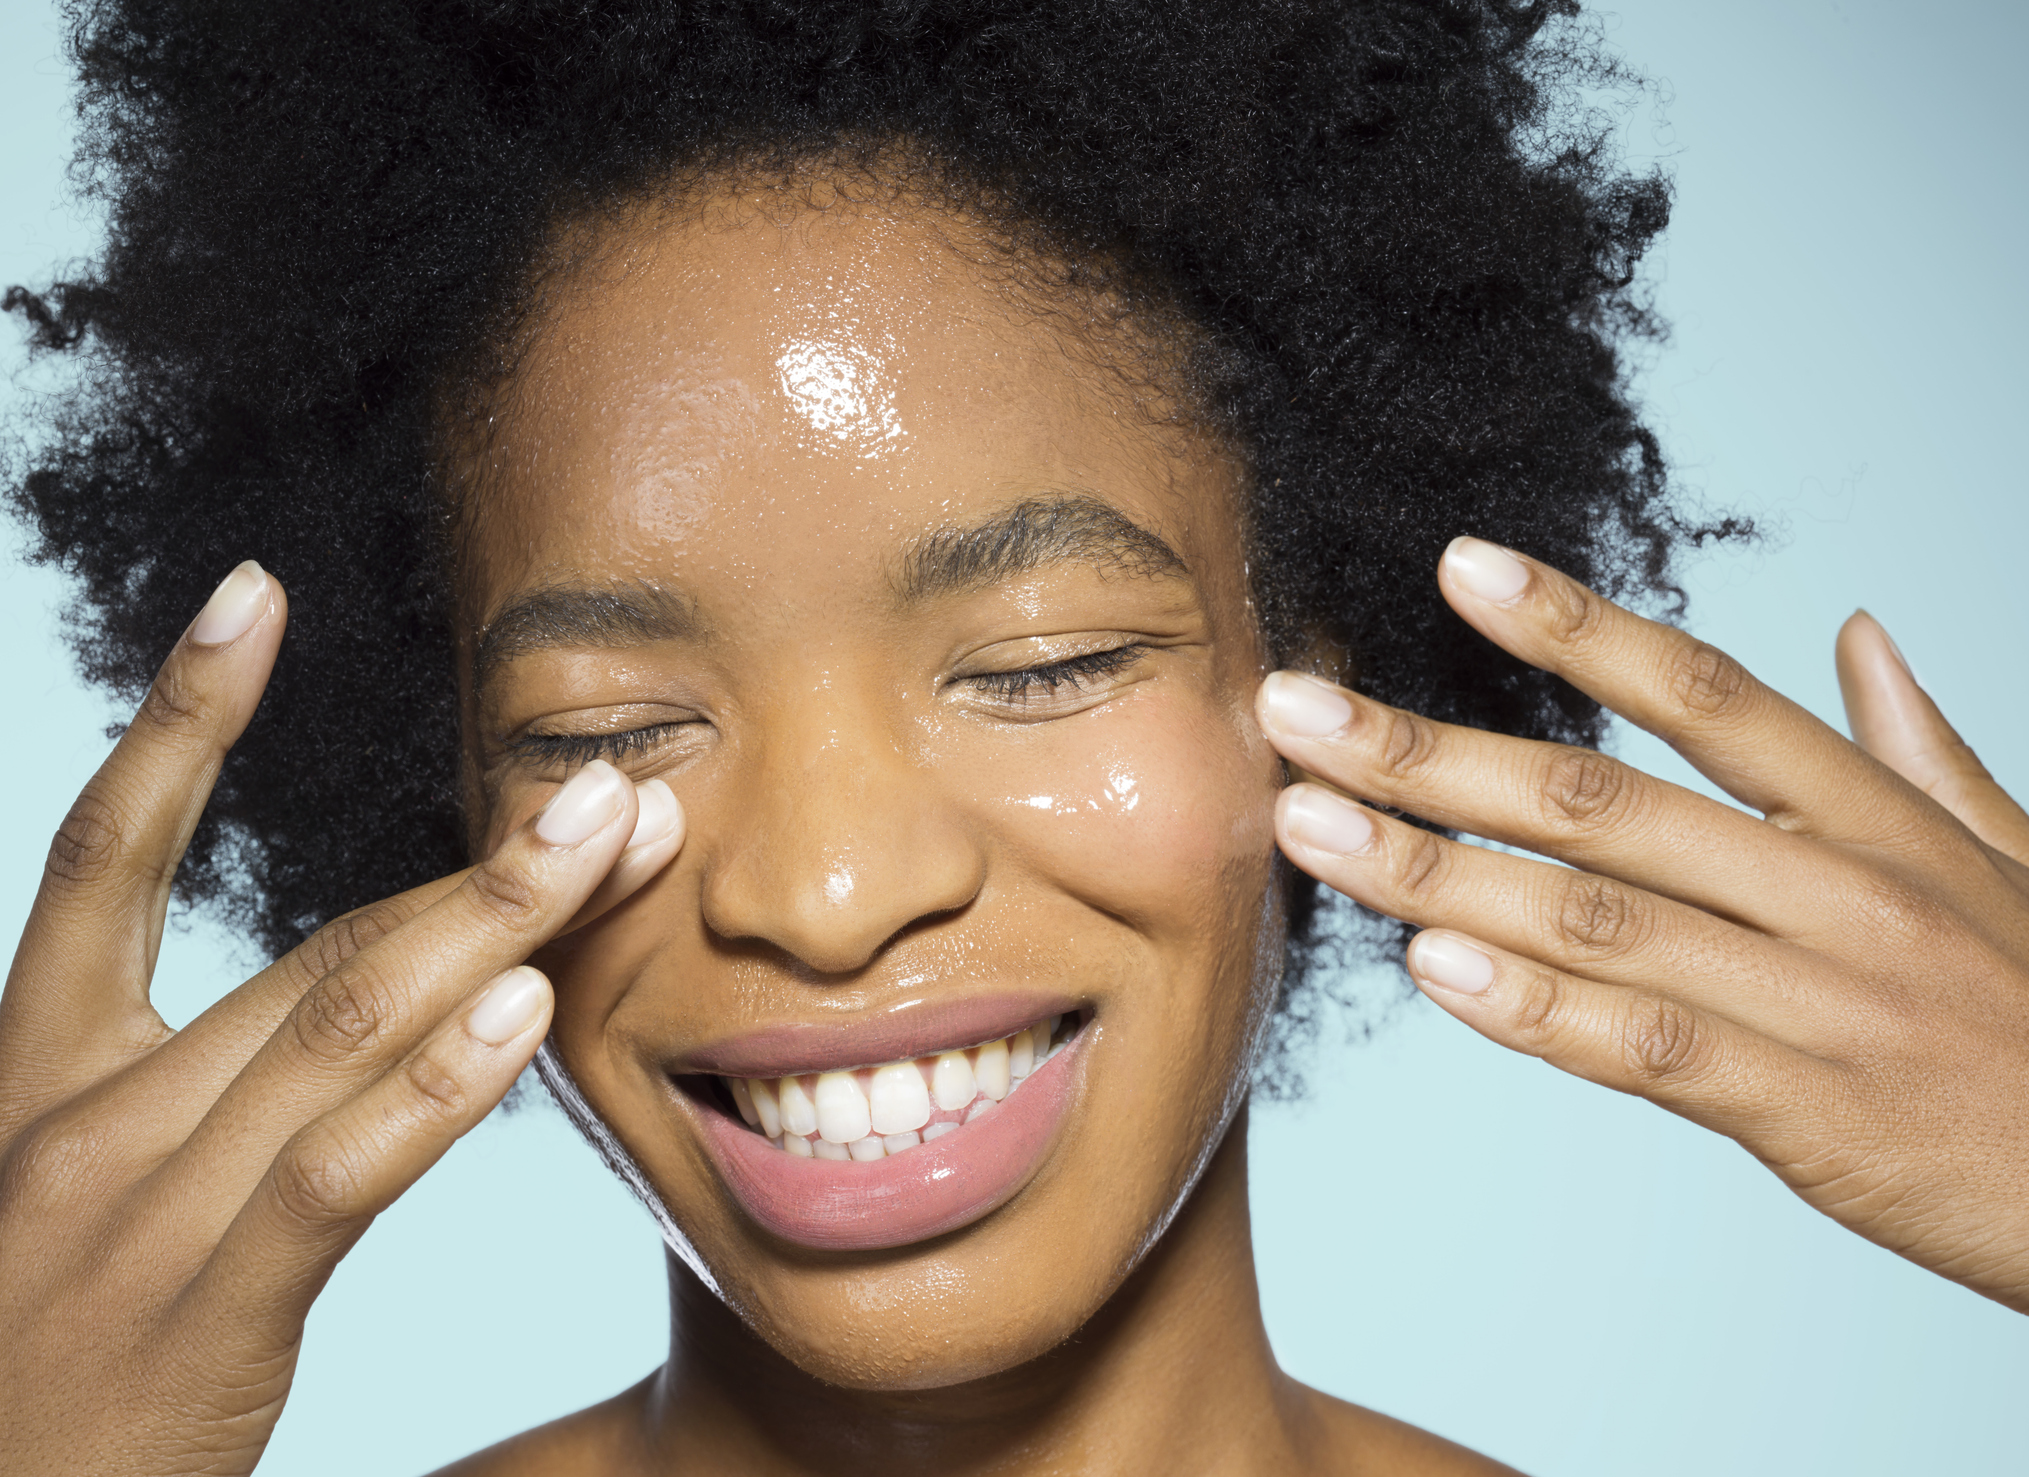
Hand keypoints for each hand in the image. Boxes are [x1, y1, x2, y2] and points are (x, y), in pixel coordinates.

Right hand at [0, 562, 683, 1474]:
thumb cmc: (59, 1359)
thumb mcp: (104, 1190)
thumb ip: (217, 1086)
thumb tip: (392, 992)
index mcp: (40, 1069)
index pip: (102, 852)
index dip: (178, 716)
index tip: (250, 594)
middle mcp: (82, 1115)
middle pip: (312, 940)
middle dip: (478, 855)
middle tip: (608, 773)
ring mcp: (136, 1210)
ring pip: (341, 1022)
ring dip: (497, 918)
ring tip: (613, 838)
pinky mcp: (204, 1311)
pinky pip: (337, 1169)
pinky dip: (436, 1083)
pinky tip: (526, 1008)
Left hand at [1257, 537, 2028, 1312]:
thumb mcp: (2007, 857)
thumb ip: (1919, 743)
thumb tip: (1859, 629)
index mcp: (1873, 812)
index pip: (1701, 690)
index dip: (1573, 625)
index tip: (1454, 566)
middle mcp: (1836, 884)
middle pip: (1601, 799)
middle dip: (1429, 750)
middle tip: (1292, 710)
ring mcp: (1820, 995)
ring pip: (1595, 917)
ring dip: (1434, 868)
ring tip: (1308, 826)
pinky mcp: (1807, 1107)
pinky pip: (1645, 1046)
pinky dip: (1533, 1008)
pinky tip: (1430, 969)